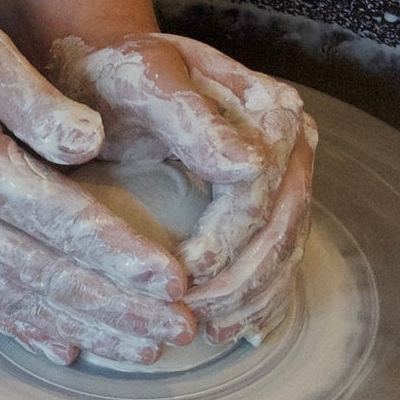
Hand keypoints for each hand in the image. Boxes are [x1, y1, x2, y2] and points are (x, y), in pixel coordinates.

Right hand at [0, 0, 194, 364]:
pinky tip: (59, 345)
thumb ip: (32, 96)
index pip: (66, 222)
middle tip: (179, 338)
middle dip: (119, 310)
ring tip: (138, 351)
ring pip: (17, 299)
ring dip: (82, 327)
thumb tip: (91, 144)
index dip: (123, 256)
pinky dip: (21, 325)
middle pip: (51, 276)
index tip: (174, 285)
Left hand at [47, 32, 316, 343]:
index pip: (262, 187)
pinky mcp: (268, 200)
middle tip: (193, 313)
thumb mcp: (144, 82)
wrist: (110, 71)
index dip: (230, 235)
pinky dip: (262, 298)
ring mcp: (285, 173)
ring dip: (252, 297)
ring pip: (286, 249)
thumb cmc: (118, 74)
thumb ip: (191, 118)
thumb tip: (251, 165)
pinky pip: (278, 258)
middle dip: (241, 279)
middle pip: (282, 225)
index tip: (189, 268)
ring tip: (211, 328)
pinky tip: (237, 328)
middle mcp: (289, 140)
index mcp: (267, 105)